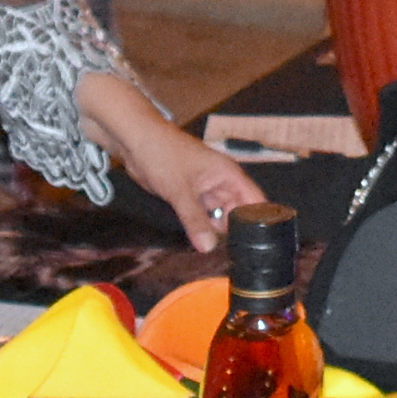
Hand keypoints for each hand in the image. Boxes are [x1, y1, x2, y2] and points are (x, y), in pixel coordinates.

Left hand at [116, 116, 255, 252]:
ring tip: (210, 249)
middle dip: (234, 233)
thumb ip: (195, 221)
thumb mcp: (181, 191)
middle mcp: (222, 185)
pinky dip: (199, 229)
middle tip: (229, 255)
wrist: (136, 142)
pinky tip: (196, 240)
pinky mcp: (190, 199)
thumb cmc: (163, 152)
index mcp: (229, 176)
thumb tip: (208, 247)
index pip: (256, 203)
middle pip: (238, 216)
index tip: (257, 246)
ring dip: (214, 233)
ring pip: (218, 220)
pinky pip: (201, 219)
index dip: (260, 223)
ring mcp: (206, 192)